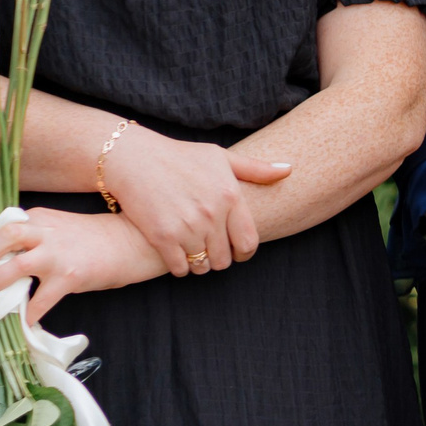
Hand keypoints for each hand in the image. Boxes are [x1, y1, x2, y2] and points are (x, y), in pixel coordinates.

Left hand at [0, 208, 164, 321]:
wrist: (133, 242)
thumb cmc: (94, 239)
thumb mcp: (59, 228)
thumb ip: (31, 238)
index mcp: (39, 218)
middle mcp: (45, 232)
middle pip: (0, 238)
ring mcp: (57, 254)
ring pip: (12, 267)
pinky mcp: (70, 276)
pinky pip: (39, 301)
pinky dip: (27, 315)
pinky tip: (23, 323)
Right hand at [96, 123, 286, 277]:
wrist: (136, 159)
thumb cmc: (182, 157)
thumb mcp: (222, 157)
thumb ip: (256, 169)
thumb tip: (289, 170)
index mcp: (230, 195)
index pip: (249, 241)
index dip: (245, 252)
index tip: (237, 251)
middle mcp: (212, 213)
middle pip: (225, 259)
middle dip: (221, 259)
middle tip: (214, 252)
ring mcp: (187, 227)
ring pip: (203, 265)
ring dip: (201, 264)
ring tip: (196, 252)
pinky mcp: (161, 237)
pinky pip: (179, 268)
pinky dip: (181, 266)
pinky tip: (178, 255)